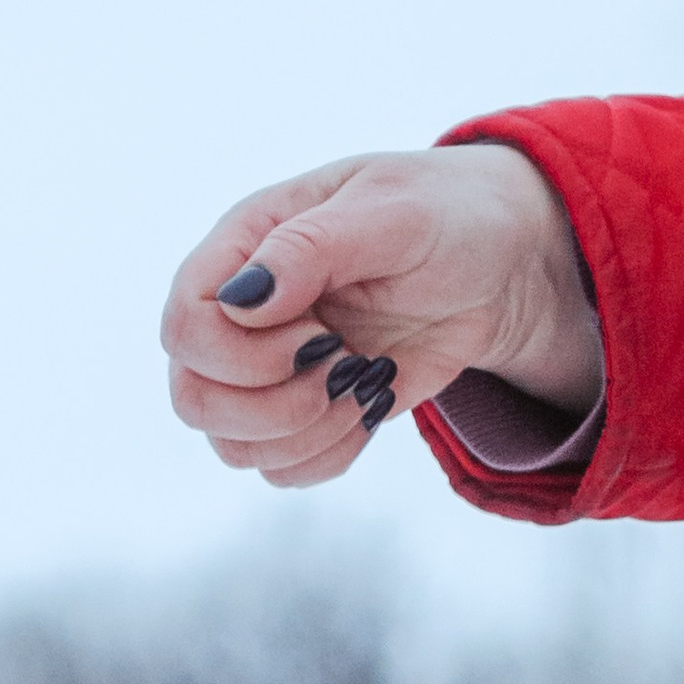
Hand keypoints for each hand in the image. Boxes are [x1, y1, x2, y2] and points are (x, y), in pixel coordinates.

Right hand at [159, 144, 603, 490]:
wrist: (500, 269)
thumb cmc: (450, 218)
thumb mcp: (393, 211)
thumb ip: (312, 247)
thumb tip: (242, 300)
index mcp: (244, 246)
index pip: (182, 326)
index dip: (240, 354)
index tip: (320, 332)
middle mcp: (239, 313)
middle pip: (192, 400)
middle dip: (273, 406)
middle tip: (341, 367)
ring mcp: (263, 371)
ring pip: (231, 448)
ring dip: (307, 433)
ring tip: (363, 381)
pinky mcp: (298, 415)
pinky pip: (278, 471)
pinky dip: (328, 455)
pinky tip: (367, 407)